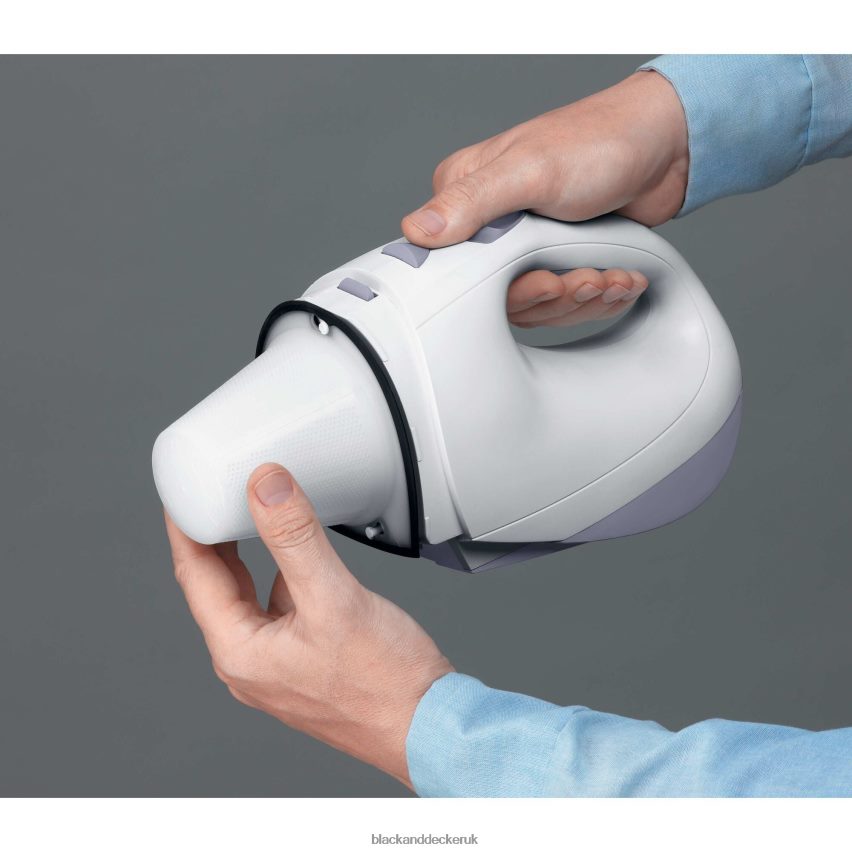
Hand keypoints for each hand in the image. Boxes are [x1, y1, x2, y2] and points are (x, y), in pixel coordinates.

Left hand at [166, 463, 453, 788]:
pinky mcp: (305, 660)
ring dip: (246, 556)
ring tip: (250, 516)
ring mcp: (277, 665)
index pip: (194, 574)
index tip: (184, 491)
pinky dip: (279, 575)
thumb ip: (295, 538)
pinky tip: (297, 559)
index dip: (185, 526)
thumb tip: (265, 488)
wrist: (429, 725)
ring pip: (249, 596)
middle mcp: (250, 662)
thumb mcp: (333, 597)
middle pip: (217, 586)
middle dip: (213, 537)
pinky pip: (278, 607)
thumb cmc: (383, 683)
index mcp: (239, 652)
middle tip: (214, 494)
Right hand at [402, 70, 687, 327]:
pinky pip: (563, 302)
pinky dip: (596, 298)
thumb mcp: (530, 170)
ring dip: (580, 299)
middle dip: (553, 296)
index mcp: (466, 195)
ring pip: (535, 305)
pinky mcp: (556, 259)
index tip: (544, 283)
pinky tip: (618, 279)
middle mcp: (490, 224)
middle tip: (585, 278)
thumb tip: (418, 231)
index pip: (454, 265)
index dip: (498, 286)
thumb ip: (472, 202)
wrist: (665, 149)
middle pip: (500, 294)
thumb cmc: (599, 142)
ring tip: (610, 277)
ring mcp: (525, 245)